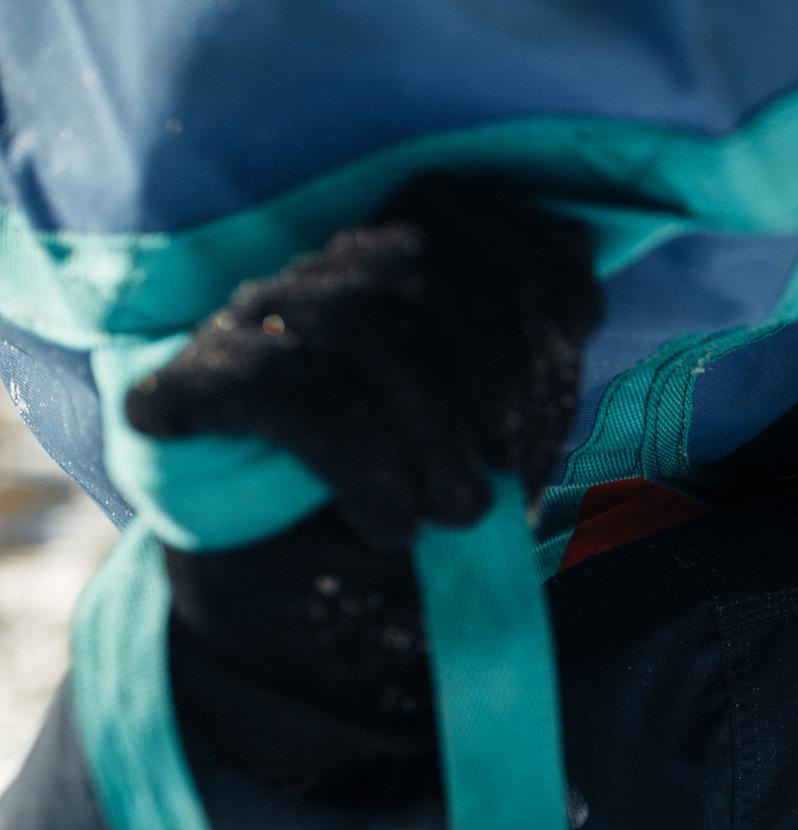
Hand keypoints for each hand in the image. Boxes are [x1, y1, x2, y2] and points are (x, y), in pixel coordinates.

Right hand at [138, 177, 601, 794]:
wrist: (307, 624)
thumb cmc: (417, 515)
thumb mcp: (502, 438)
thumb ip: (537, 352)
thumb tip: (577, 259)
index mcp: (392, 274)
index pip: (451, 205)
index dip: (527, 254)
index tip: (574, 330)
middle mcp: (317, 283)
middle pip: (421, 269)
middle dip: (494, 370)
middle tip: (509, 469)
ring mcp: (248, 329)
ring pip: (361, 326)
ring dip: (432, 433)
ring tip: (458, 516)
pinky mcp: (187, 390)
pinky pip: (292, 393)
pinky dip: (364, 465)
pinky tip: (392, 527)